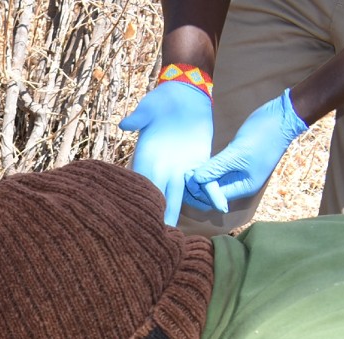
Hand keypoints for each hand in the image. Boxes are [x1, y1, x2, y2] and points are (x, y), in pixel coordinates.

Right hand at [119, 80, 213, 224]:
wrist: (184, 93)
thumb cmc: (162, 99)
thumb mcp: (149, 107)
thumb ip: (139, 117)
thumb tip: (125, 124)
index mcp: (147, 158)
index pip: (141, 184)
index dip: (140, 202)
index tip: (140, 221)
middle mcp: (162, 167)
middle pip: (160, 196)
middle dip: (160, 217)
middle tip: (161, 240)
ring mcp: (180, 167)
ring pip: (180, 195)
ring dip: (182, 212)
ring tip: (184, 233)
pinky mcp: (198, 162)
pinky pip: (203, 182)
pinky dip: (210, 193)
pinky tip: (218, 207)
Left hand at [185, 89, 308, 212]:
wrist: (282, 116)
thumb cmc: (263, 135)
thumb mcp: (237, 153)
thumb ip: (215, 168)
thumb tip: (195, 181)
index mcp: (243, 187)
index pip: (215, 198)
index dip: (200, 191)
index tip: (189, 176)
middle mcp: (240, 183)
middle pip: (212, 193)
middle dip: (198, 187)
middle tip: (186, 172)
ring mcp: (238, 172)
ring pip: (213, 181)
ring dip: (200, 178)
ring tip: (188, 167)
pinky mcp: (235, 160)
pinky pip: (216, 170)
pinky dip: (206, 169)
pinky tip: (196, 163)